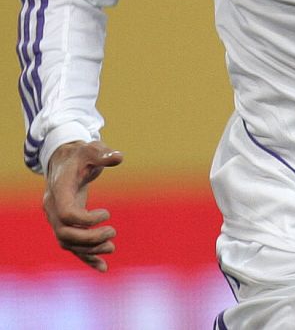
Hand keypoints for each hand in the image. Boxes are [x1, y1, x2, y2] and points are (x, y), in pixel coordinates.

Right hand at [43, 140, 122, 271]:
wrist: (65, 162)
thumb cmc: (80, 155)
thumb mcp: (92, 150)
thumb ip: (103, 154)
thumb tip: (118, 157)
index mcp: (58, 191)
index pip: (66, 214)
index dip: (86, 220)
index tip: (107, 214)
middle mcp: (53, 208)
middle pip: (65, 234)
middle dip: (89, 239)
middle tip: (113, 234)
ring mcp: (56, 219)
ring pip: (67, 243)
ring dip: (89, 250)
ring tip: (112, 248)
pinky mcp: (65, 225)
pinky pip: (72, 246)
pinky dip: (86, 258)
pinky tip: (102, 268)